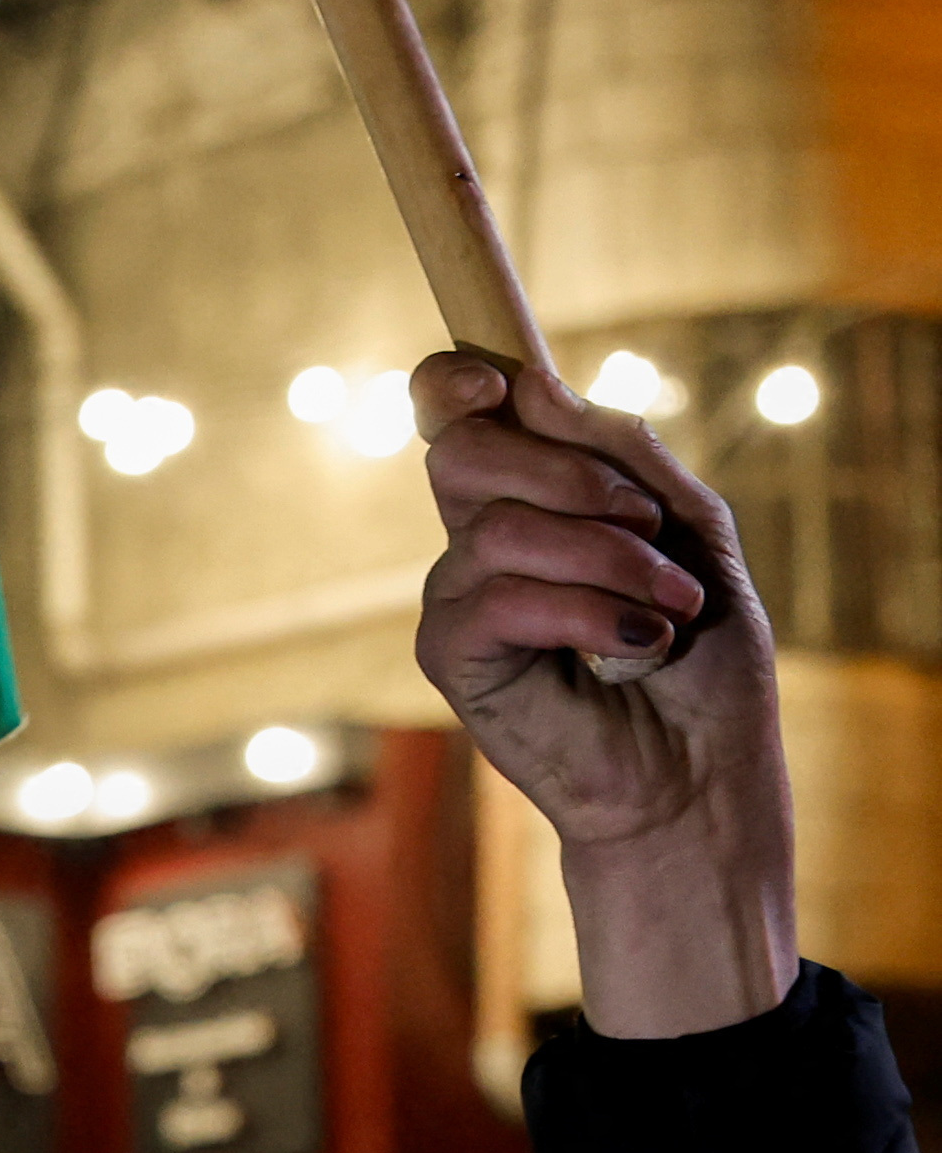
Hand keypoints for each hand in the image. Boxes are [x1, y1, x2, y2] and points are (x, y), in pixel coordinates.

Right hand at [413, 349, 796, 1038]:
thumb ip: (621, 455)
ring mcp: (458, 598)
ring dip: (609, 559)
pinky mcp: (451, 658)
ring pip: (498, 527)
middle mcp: (480, 541)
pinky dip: (586, 612)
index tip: (495, 382)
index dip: (456, 381)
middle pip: (459, 449)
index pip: (456, 414)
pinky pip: (499, 598)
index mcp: (532, 498)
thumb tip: (530, 387)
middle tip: (645, 523)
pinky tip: (635, 645)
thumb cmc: (700, 659)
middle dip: (566, 472)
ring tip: (668, 610)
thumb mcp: (688, 527)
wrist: (697, 771)